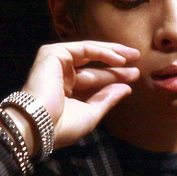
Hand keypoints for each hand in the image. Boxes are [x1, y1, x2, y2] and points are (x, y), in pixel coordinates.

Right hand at [4, 41, 139, 156]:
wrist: (39, 126)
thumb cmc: (61, 126)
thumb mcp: (91, 113)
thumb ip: (107, 98)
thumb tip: (126, 89)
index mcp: (64, 90)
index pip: (93, 79)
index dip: (114, 77)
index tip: (134, 77)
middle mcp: (59, 74)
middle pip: (93, 65)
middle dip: (116, 62)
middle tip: (137, 60)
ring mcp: (55, 62)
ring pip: (89, 52)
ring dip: (112, 52)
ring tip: (133, 56)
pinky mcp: (53, 53)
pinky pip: (83, 49)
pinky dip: (102, 52)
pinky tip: (120, 58)